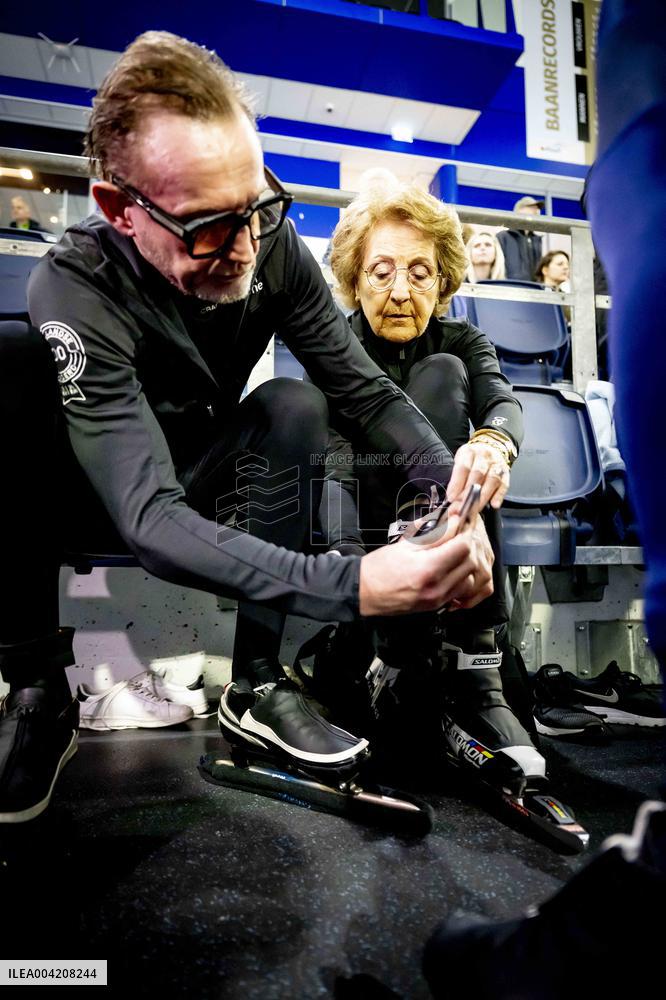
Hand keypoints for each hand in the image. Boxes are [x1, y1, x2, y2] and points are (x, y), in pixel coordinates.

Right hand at [358, 526, 492, 616]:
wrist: (364, 592)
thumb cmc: (379, 568)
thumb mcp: (404, 544)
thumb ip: (433, 533)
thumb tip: (452, 519)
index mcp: (427, 568)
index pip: (463, 546)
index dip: (463, 532)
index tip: (458, 526)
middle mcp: (436, 586)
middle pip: (470, 562)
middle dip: (467, 546)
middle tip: (457, 536)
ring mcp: (438, 598)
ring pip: (470, 577)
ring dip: (465, 562)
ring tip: (452, 553)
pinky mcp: (437, 605)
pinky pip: (461, 590)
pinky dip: (460, 577)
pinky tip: (448, 569)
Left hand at [446, 441, 509, 509]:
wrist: (491, 447)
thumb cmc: (472, 458)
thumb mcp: (460, 461)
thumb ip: (456, 477)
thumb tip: (450, 496)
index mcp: (469, 452)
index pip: (463, 468)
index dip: (457, 484)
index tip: (451, 498)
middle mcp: (484, 456)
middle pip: (477, 475)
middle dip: (468, 493)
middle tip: (461, 507)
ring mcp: (496, 464)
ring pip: (491, 480)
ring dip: (483, 496)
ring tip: (475, 508)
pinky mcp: (506, 473)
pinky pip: (504, 485)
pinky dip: (499, 495)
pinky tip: (494, 504)